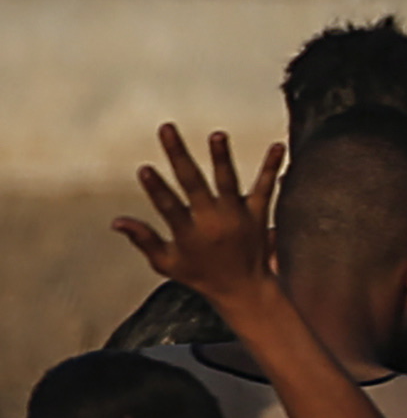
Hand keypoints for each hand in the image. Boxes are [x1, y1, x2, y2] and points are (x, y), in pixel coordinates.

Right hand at [112, 127, 283, 318]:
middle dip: (178, 155)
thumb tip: (116, 221)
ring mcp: (238, 216)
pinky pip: (266, 187)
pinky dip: (272, 167)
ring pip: (228, 181)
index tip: (144, 168)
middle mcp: (213, 221)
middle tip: (167, 128)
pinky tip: (278, 145)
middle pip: (193, 183)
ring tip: (217, 134)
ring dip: (222, 157)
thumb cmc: (200, 275)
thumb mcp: (167, 263)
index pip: (168, 206)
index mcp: (188, 233)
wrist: (245, 289)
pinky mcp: (259, 214)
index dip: (156, 188)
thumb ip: (144, 240)